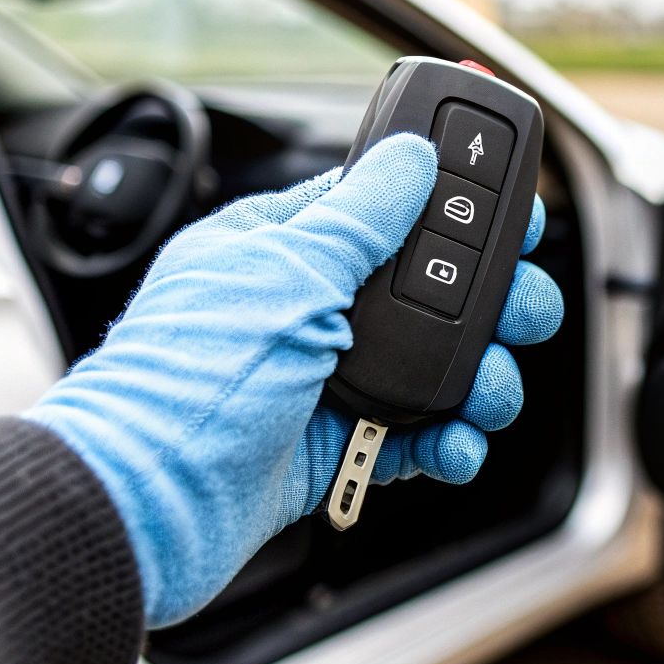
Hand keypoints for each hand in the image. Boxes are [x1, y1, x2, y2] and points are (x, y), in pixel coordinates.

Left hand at [23, 134, 562, 627]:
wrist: (141, 508)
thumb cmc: (183, 382)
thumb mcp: (284, 273)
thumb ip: (361, 216)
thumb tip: (410, 155)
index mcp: (288, 249)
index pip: (391, 208)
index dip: (461, 210)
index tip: (518, 220)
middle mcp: (312, 311)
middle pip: (436, 293)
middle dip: (494, 306)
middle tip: (522, 316)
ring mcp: (325, 381)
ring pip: (439, 369)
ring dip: (480, 382)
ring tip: (483, 396)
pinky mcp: (335, 448)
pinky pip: (417, 439)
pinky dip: (448, 445)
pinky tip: (454, 446)